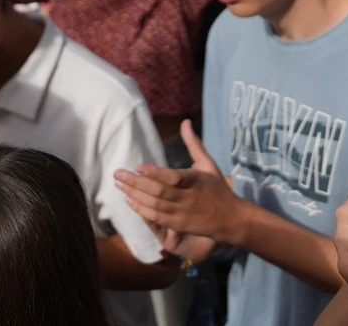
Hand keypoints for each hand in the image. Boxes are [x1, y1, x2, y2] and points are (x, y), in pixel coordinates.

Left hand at [116, 120, 238, 259]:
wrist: (229, 218)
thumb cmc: (217, 188)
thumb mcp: (208, 164)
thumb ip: (194, 144)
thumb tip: (185, 122)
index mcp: (197, 180)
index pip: (173, 177)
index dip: (155, 173)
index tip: (138, 166)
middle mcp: (188, 197)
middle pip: (158, 191)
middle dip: (136, 183)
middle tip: (117, 174)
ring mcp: (182, 213)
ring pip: (154, 205)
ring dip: (134, 195)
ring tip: (119, 185)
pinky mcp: (177, 225)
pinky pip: (156, 218)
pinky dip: (141, 210)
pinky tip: (129, 201)